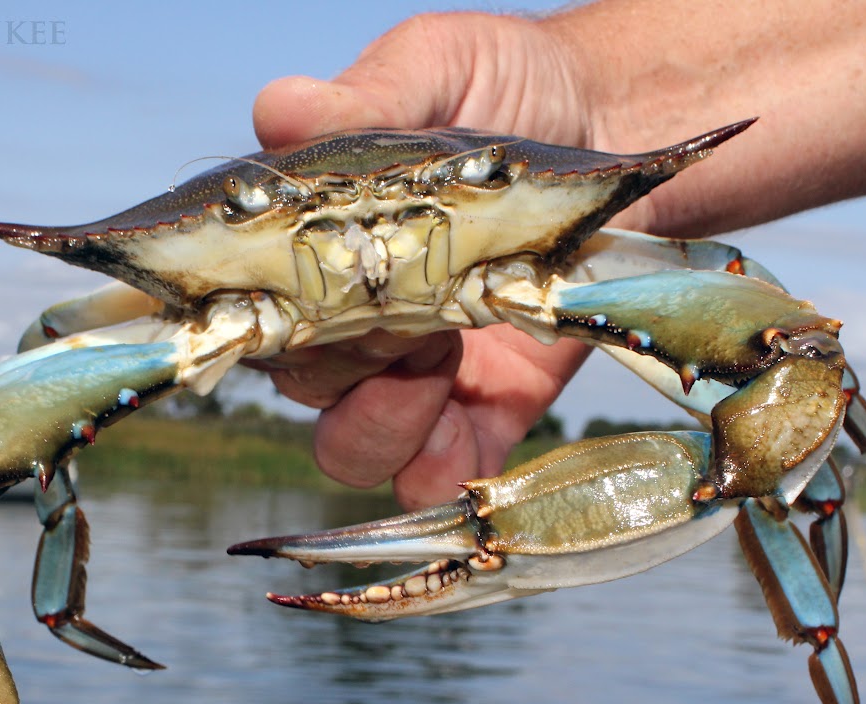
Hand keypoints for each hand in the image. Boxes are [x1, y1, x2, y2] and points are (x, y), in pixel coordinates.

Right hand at [250, 13, 598, 509]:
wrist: (617, 120)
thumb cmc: (510, 86)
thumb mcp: (438, 69)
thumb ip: (370, 97)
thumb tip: (281, 109)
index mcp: (316, 246)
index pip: (248, 307)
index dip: (260, 320)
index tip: (305, 295)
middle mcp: (351, 317)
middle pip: (301, 383)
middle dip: (344, 364)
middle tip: (406, 312)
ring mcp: (415, 370)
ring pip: (350, 447)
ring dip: (380, 424)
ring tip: (440, 358)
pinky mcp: (486, 408)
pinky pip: (434, 474)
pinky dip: (438, 469)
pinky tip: (466, 422)